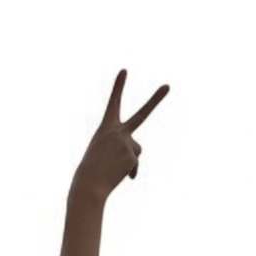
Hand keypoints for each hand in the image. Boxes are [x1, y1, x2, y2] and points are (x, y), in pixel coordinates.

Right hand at [71, 69, 168, 204]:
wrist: (88, 185)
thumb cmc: (90, 171)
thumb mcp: (102, 153)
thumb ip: (121, 148)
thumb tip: (136, 155)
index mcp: (105, 127)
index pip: (114, 103)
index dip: (119, 87)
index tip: (124, 70)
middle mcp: (118, 131)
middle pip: (142, 114)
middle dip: (156, 100)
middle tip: (168, 86)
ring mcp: (127, 142)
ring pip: (136, 151)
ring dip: (128, 161)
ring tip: (112, 168)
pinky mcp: (132, 156)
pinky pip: (135, 165)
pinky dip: (129, 173)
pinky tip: (119, 177)